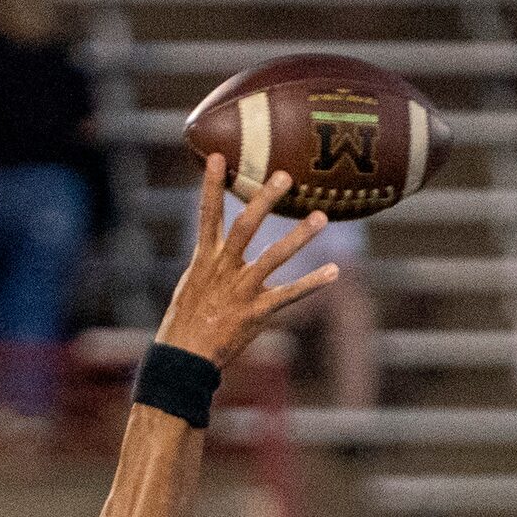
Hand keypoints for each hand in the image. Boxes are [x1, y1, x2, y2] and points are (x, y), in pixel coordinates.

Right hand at [155, 157, 340, 369]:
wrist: (183, 359)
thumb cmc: (186, 323)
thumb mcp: (192, 285)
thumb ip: (210, 263)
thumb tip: (218, 244)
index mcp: (204, 260)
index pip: (207, 215)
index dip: (211, 186)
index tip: (218, 156)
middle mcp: (223, 270)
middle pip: (244, 227)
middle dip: (264, 200)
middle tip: (284, 175)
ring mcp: (240, 291)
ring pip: (272, 257)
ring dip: (298, 237)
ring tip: (321, 217)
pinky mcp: (255, 313)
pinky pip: (289, 296)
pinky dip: (312, 283)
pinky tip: (334, 272)